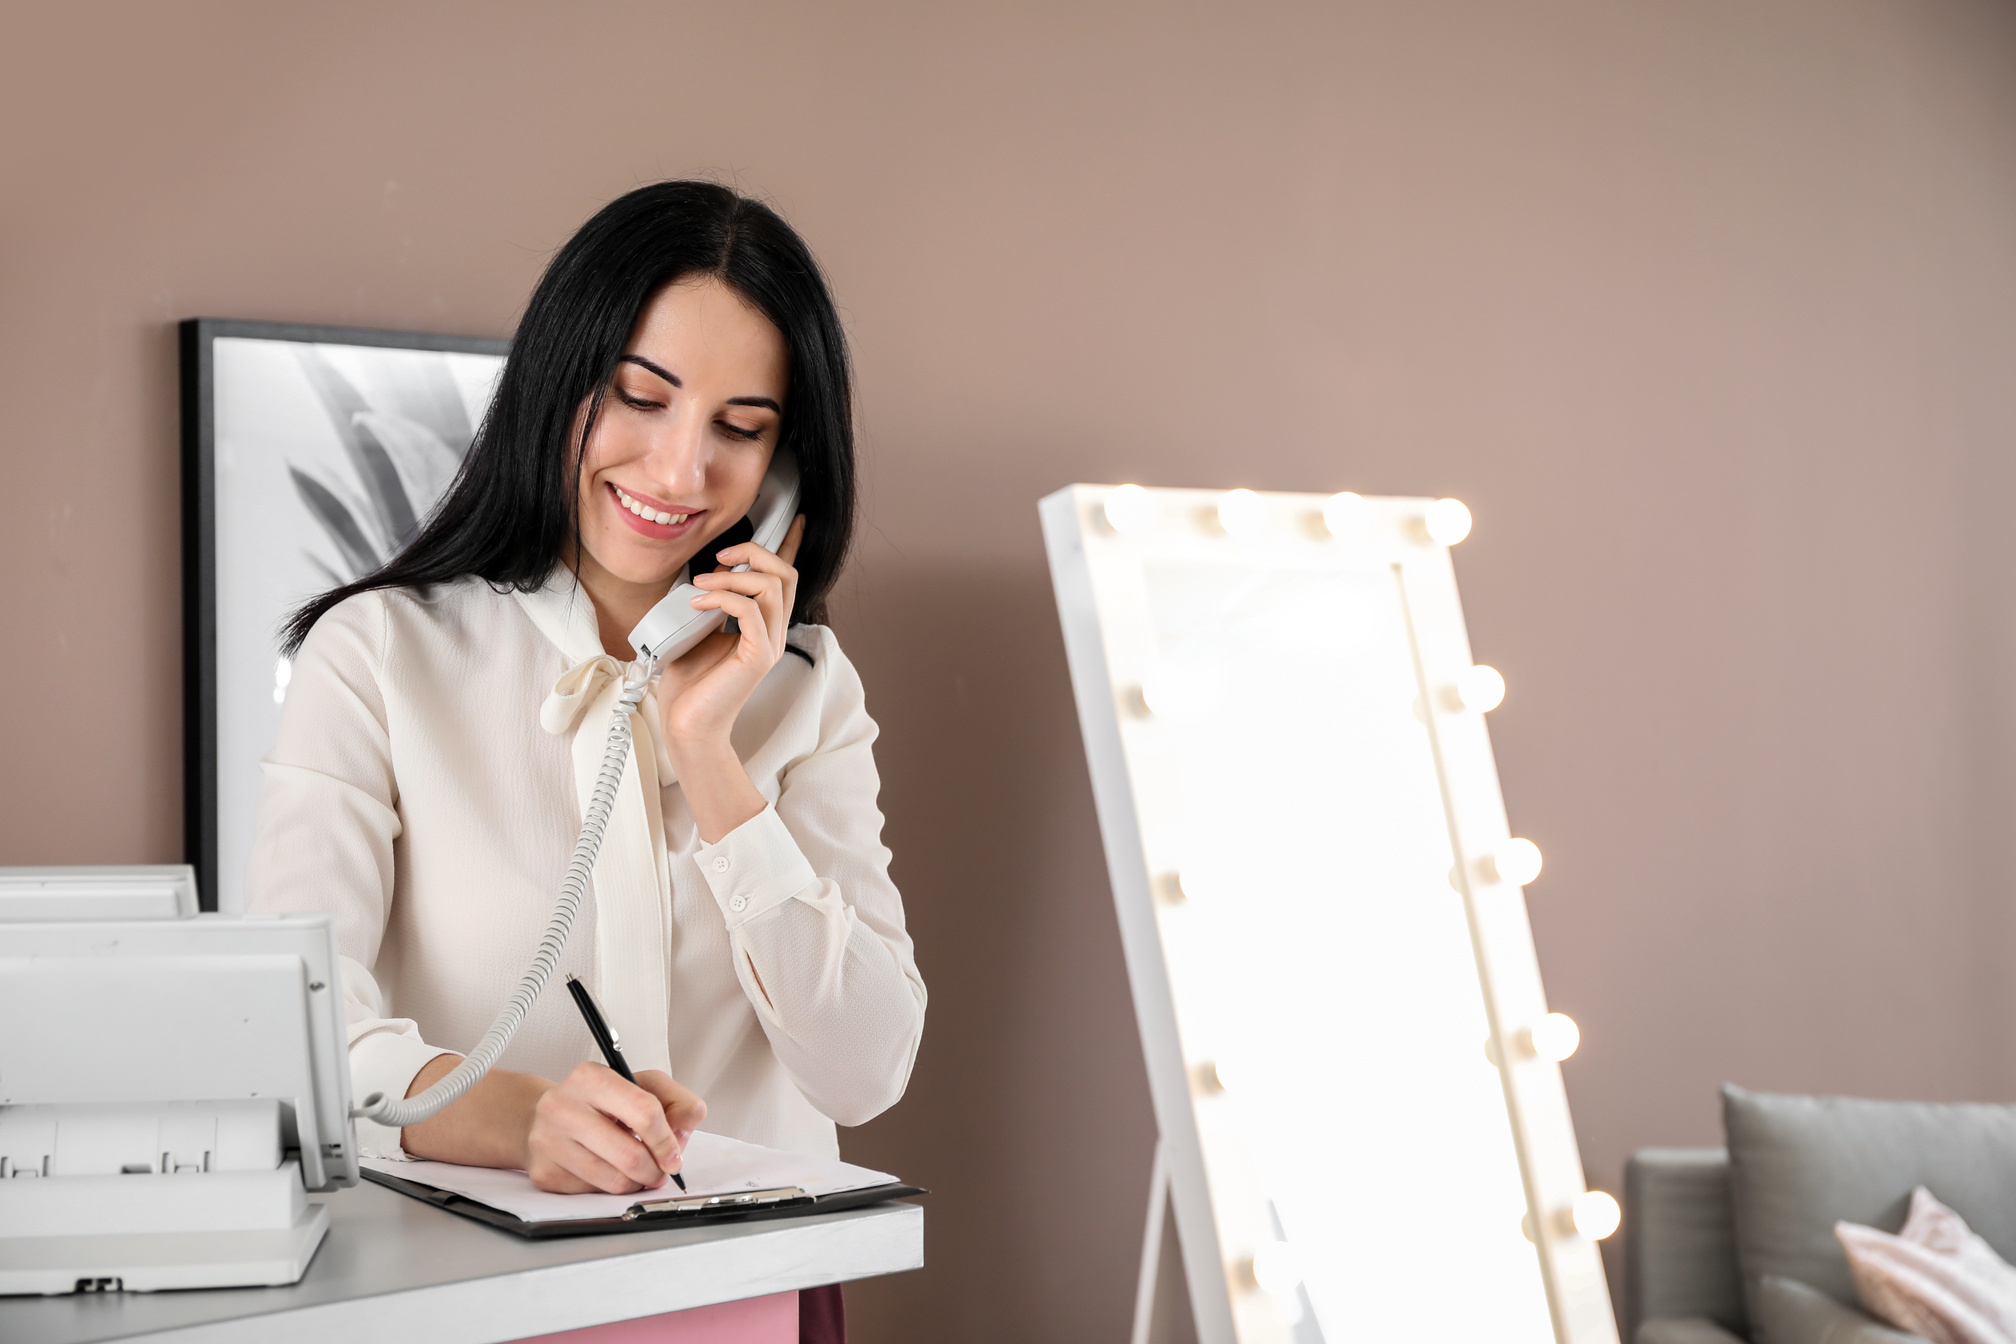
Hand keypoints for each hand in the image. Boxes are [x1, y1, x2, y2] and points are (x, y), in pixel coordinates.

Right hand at [525, 1063, 707, 1194]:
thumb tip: (687, 1124)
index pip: (644, 1112)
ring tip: (637, 1171)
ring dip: (636, 1183)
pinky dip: (610, 1188)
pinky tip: (607, 1170)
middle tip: (659, 1170)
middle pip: (630, 1155)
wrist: (546, 1117)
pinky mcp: (545, 1172)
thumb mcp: (642, 1086)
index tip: (674, 1155)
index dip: (667, 1140)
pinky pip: (593, 1193)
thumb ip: (677, 1101)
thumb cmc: (600, 1102)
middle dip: (655, 1170)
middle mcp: (563, 1106)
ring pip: (614, 1181)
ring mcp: (548, 1141)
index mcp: (591, 1077)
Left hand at [655, 514, 804, 751]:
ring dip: (735, 576)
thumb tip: (701, 575)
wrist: (687, 724)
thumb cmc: (689, 683)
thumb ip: (708, 603)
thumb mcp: (697, 630)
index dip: (790, 545)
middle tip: (721, 557)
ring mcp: (769, 645)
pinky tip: (698, 601)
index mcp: (764, 625)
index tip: (795, 518)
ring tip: (701, 582)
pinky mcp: (758, 657)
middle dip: (756, 553)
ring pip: (773, 587)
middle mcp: (774, 632)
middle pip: (786, 574)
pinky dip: (722, 597)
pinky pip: (751, 611)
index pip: (785, 579)